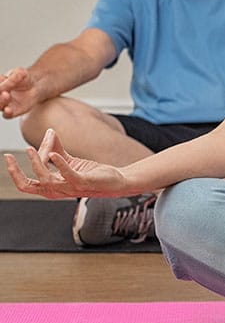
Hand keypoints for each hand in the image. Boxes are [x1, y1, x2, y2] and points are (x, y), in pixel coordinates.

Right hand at [0, 67, 38, 118]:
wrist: (35, 87)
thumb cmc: (24, 79)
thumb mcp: (20, 73)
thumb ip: (12, 79)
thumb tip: (3, 84)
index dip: (0, 85)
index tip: (3, 79)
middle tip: (5, 91)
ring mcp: (4, 104)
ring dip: (1, 102)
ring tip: (7, 95)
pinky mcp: (12, 111)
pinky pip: (7, 115)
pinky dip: (6, 113)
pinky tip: (8, 110)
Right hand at [3, 128, 128, 198]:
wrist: (115, 181)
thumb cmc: (92, 174)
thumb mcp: (69, 161)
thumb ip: (56, 149)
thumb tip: (48, 132)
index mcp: (52, 187)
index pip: (26, 184)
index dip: (14, 171)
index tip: (10, 154)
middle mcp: (58, 190)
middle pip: (28, 187)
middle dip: (16, 172)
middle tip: (10, 157)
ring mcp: (70, 187)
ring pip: (45, 179)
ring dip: (36, 163)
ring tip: (31, 149)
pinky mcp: (83, 182)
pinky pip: (68, 174)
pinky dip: (60, 163)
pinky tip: (54, 154)